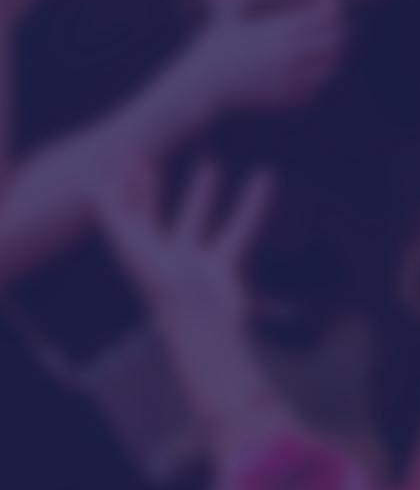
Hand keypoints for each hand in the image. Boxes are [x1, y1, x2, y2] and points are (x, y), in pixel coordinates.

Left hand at [94, 161, 271, 323]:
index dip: (120, 190)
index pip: (120, 216)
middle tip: (156, 165)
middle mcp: (162, 257)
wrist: (203, 329)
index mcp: (136, 253)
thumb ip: (113, 213)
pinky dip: (251, 206)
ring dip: (201, 194)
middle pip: (152, 219)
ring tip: (210, 164)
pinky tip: (262, 183)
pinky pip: (238, 229)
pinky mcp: (222, 268)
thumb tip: (87, 182)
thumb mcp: (133, 246)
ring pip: (197, 221)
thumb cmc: (168, 290)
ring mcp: (193, 263)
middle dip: (150, 193)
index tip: (130, 160)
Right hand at [191, 0, 343, 112]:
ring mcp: (292, 79)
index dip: (332, 11)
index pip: (324, 18)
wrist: (207, 83)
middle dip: (337, 34)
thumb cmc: (214, 45)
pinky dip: (316, 81)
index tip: (330, 9)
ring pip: (330, 68)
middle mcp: (291, 56)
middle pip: (335, 42)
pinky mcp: (288, 98)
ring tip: (325, 52)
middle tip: (334, 30)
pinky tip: (309, 73)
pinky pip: (315, 89)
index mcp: (280, 31)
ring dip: (330, 58)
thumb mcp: (229, 11)